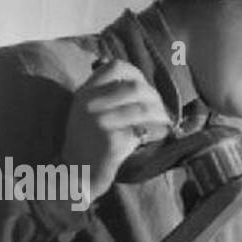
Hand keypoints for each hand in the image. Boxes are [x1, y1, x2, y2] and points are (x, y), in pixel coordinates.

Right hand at [59, 59, 171, 200]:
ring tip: (165, 125)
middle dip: (155, 99)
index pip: (116, 67)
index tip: (147, 90)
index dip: (138, 75)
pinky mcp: (112, 142)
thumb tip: (143, 85)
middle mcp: (90, 104)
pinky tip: (159, 137)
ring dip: (160, 117)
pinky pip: (143, 132)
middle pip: (135, 88)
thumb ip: (107, 96)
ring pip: (143, 109)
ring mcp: (100, 122)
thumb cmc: (88, 144)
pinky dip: (156, 133)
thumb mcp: (88, 112)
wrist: (76, 174)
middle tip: (163, 112)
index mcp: (85, 92)